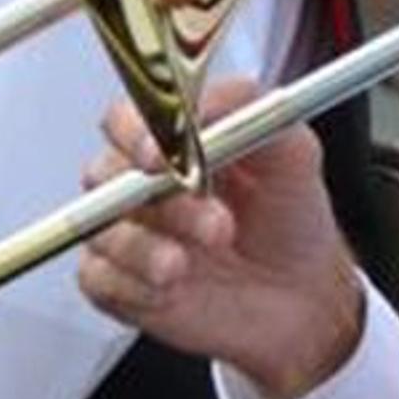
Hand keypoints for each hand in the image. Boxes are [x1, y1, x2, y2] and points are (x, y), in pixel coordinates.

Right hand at [76, 79, 363, 398]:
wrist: (300, 296)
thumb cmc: (290, 219)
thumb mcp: (293, 154)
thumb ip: (254, 113)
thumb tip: (206, 103)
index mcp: (170, 141)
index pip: (125, 121)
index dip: (134, 134)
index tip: (160, 156)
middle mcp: (139, 182)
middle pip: (104, 173)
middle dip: (159, 201)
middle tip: (213, 224)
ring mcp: (125, 232)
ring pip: (100, 229)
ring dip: (143, 249)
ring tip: (186, 266)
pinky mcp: (118, 282)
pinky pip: (97, 279)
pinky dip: (131, 286)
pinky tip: (170, 292)